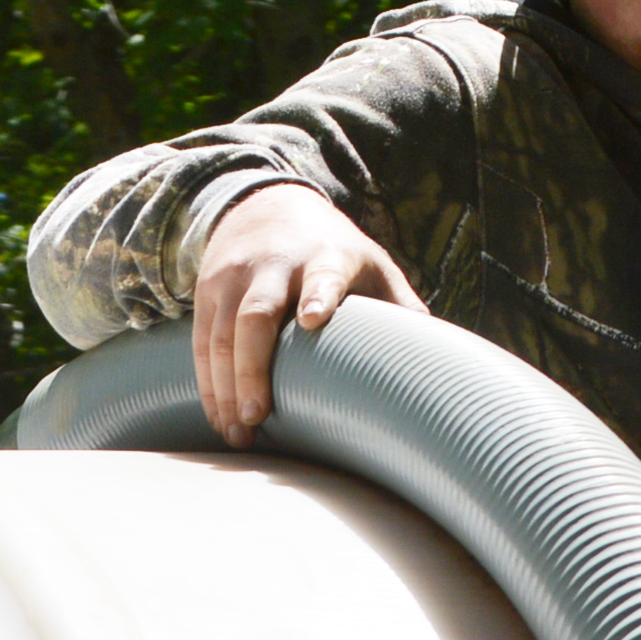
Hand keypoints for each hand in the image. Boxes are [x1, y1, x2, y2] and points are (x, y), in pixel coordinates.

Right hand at [192, 182, 424, 447]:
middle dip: (253, 368)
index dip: (319, 295)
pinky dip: (208, 384)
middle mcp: (274, 265)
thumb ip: (400, 307)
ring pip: (221, 335)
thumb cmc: (334, 250)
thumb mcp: (373, 265)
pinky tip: (220, 417)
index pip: (322, 276)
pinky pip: (202, 343)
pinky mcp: (207, 293)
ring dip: (225, 389)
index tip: (313, 320)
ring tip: (238, 434)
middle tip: (258, 416)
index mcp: (326, 257)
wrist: (266, 205)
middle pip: (256, 315)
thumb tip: (438, 360)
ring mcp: (234, 278)